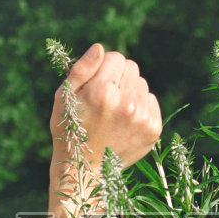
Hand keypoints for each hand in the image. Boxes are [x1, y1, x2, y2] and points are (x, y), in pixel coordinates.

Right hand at [51, 43, 161, 170]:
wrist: (85, 169)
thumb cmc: (70, 130)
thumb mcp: (65, 97)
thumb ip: (82, 69)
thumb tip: (100, 48)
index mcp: (102, 92)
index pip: (116, 57)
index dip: (104, 68)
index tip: (95, 85)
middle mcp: (126, 103)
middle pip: (132, 68)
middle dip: (118, 78)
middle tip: (104, 101)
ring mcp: (142, 117)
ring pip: (141, 84)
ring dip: (129, 92)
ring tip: (113, 113)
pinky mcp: (153, 129)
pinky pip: (151, 101)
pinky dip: (140, 107)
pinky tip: (125, 121)